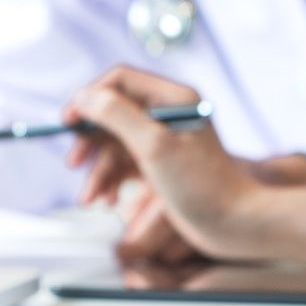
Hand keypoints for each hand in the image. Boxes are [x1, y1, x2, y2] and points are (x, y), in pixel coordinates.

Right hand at [65, 68, 260, 259]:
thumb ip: (117, 116)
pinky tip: (107, 200)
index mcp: (173, 98)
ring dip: (99, 170)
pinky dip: (113, 181)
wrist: (237, 224)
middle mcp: (168, 113)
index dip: (90, 98)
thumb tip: (84, 97)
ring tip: (90, 198)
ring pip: (116, 144)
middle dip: (91, 140)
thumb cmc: (204, 186)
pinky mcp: (163, 164)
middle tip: (75, 162)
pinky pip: (126, 164)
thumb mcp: (154, 146)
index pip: (120, 81)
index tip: (68, 121)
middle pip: (113, 113)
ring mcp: (165, 139)